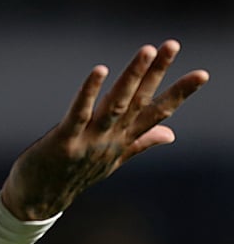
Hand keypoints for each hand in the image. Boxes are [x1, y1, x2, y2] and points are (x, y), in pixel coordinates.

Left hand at [0, 39, 208, 220]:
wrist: (41, 199)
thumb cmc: (76, 174)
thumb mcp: (114, 158)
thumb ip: (141, 142)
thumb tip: (171, 133)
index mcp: (125, 139)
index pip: (158, 111)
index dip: (180, 93)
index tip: (202, 72)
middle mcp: (113, 138)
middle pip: (139, 100)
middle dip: (156, 71)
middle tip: (173, 44)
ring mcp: (91, 140)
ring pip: (116, 104)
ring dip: (132, 77)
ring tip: (146, 50)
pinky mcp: (66, 140)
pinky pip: (80, 112)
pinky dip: (90, 91)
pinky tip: (100, 70)